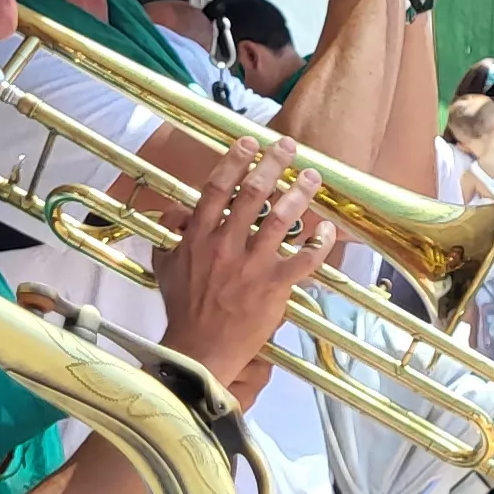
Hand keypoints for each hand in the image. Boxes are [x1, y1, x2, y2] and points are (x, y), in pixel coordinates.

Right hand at [157, 138, 338, 374]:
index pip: (218, 189)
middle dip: (273, 164)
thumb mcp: (166, 266)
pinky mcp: (272, 288)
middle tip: (289, 146)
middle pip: (253, 194)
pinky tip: (328, 230)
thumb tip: (177, 212)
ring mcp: (250, 266)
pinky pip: (303, 260)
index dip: (235, 161)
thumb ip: (172, 234)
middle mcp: (225, 246)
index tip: (250, 142)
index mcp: (199, 237)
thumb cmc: (183, 309)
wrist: (198, 350)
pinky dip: (319, 244)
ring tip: (313, 176)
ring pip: (280, 219)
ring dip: (300, 193)